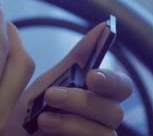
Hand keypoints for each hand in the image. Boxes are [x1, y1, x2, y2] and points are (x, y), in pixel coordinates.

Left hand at [6, 23, 133, 134]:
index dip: (113, 79)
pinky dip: (71, 132)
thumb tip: (102, 27)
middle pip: (117, 110)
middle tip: (62, 90)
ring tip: (43, 112)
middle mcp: (102, 120)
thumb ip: (77, 59)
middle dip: (89, 98)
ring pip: (107, 129)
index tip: (92, 75)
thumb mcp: (50, 82)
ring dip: (74, 117)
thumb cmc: (30, 114)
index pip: (122, 86)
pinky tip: (47, 127)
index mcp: (98, 97)